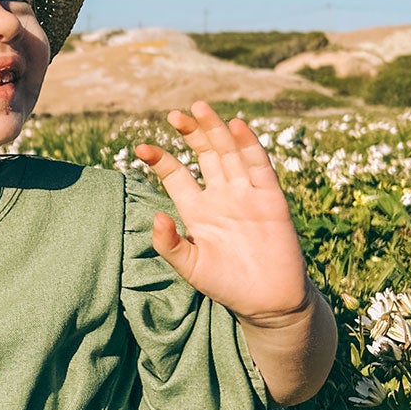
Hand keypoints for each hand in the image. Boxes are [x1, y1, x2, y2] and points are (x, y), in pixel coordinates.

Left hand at [132, 101, 310, 321]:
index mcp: (197, 209)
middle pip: (204, 155)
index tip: (140, 148)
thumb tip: (156, 217)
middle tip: (174, 115)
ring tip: (200, 108)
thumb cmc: (226, 285)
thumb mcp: (190, 267)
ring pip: (229, 153)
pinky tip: (237, 126)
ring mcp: (245, 194)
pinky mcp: (270, 198)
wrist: (268, 301)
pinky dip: (249, 145)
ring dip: (216, 130)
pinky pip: (258, 166)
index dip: (160, 159)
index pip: (176, 175)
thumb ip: (170, 244)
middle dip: (191, 133)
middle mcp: (220, 195)